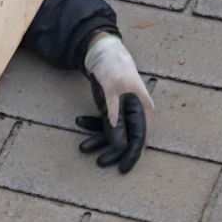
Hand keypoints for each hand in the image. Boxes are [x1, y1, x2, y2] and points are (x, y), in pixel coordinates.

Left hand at [77, 33, 153, 173]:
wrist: (103, 51)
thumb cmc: (113, 67)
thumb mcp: (112, 91)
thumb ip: (115, 116)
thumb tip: (118, 142)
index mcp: (142, 108)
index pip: (139, 138)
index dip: (131, 155)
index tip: (123, 170)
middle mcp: (135, 112)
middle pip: (126, 138)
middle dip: (111, 150)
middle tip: (98, 162)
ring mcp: (123, 111)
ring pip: (113, 133)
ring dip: (98, 140)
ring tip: (82, 147)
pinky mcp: (112, 108)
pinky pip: (103, 123)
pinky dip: (92, 125)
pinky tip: (78, 121)